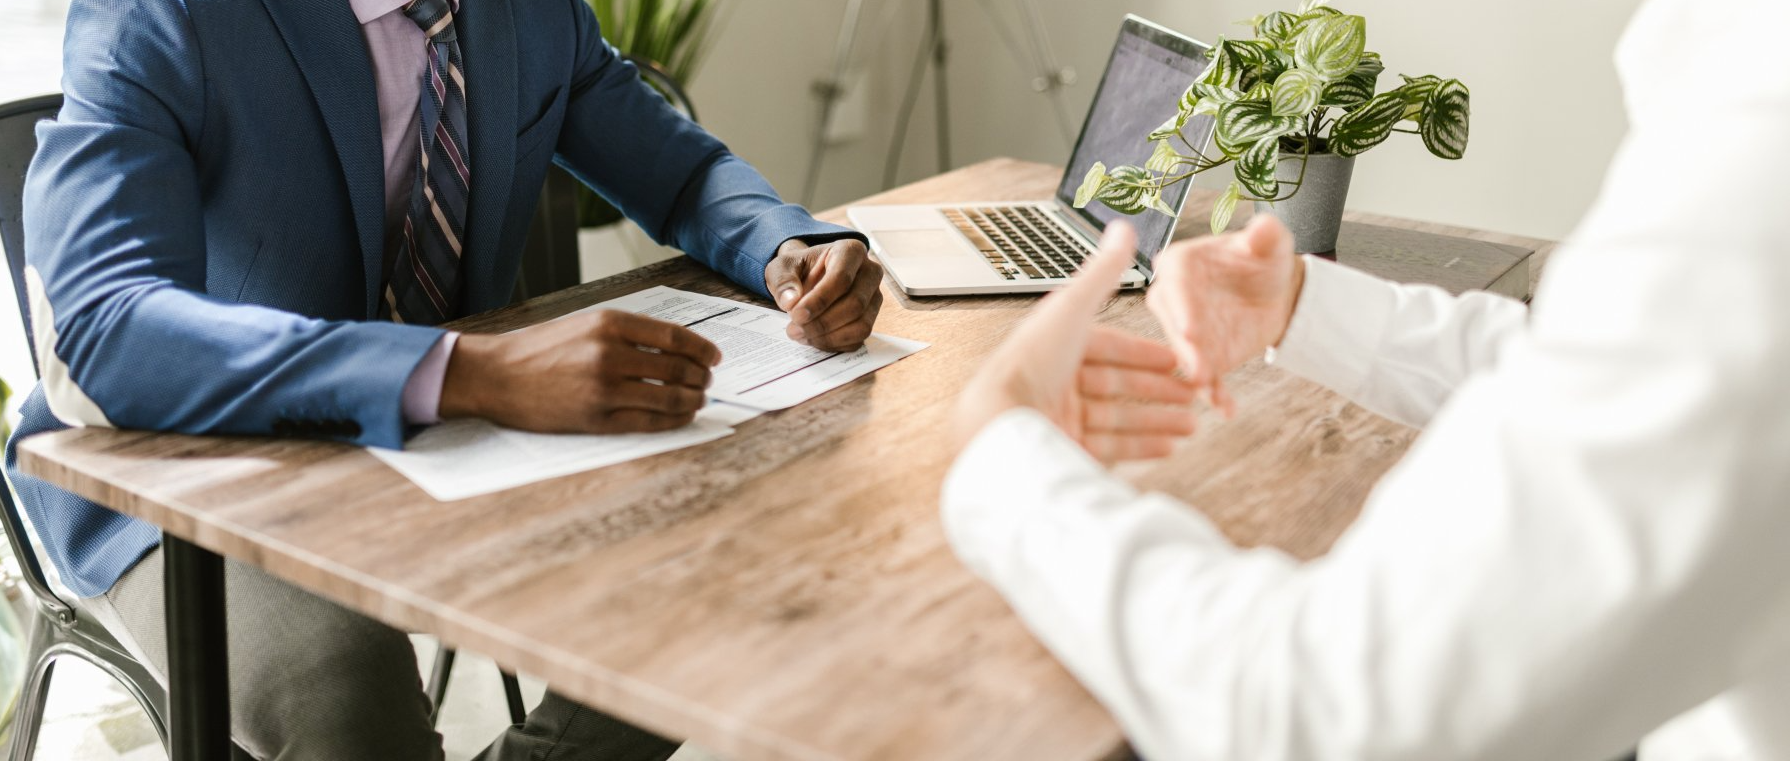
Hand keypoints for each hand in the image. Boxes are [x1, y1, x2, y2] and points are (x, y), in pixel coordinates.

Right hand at [439, 310, 722, 433]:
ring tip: (698, 399)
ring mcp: (604, 389)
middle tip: (708, 381)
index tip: (715, 357)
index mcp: (609, 323)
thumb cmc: (540, 349)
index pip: (675, 337)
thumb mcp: (585, 324)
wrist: (495, 375)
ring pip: (670, 397)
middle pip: (679, 368)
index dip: (703, 349)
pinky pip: (650, 422)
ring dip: (693, 400)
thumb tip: (677, 348)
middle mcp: (610, 354)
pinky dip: (674, 420)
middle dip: (701, 377)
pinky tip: (681, 416)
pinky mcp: (597, 419)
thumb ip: (629, 333)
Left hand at [764, 238, 884, 351]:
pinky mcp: (871, 318)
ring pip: (861, 325)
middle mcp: (870, 272)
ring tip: (802, 335)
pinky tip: (814, 339)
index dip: (819, 301)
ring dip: (829, 337)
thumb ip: (783, 280)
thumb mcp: (781, 267)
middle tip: (794, 330)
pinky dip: (834, 344)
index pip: (842, 278)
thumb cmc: (799, 269)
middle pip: (855, 304)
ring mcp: (874, 297)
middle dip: (822, 322)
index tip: (796, 315)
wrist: (808, 277)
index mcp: (851, 251)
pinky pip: (858, 339)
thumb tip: (791, 301)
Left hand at [954, 221, 1199, 461]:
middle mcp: (1057, 381)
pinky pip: (1111, 447)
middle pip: (1117, 385)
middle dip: (1159, 390)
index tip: (1178, 360)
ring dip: (1159, 420)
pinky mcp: (1063, 448)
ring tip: (1193, 425)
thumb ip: (1103, 272)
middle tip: (1194, 394)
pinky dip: (1142, 447)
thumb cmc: (1032, 362)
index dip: (1145, 354)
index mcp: (1056, 346)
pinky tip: (1169, 447)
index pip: (1109, 348)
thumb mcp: (1073, 308)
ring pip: (1119, 418)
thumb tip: (1123, 227)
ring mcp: (1060, 418)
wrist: (1002, 421)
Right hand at [1145, 214, 1303, 416]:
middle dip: (1184, 348)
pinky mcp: (1202, 357)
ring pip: (1185, 355)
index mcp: (1181, 264)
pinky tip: (1226, 407)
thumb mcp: (1270, 243)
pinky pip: (1205, 376)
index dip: (1181, 306)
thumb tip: (1263, 228)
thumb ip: (1265, 235)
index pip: (1174, 282)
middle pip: (1173, 323)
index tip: (1189, 328)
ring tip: (1211, 390)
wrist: (1274, 292)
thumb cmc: (1263, 260)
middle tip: (1198, 367)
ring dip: (1196, 374)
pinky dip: (1215, 393)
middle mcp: (1173, 299)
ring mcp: (1184, 332)